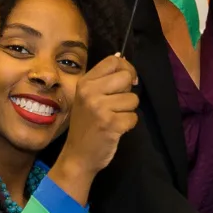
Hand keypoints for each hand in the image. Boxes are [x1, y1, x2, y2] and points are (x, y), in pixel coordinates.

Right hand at [50, 54, 139, 201]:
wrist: (78, 156)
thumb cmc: (86, 126)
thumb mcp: (88, 98)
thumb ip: (104, 80)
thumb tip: (123, 57)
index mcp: (85, 83)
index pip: (113, 61)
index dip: (126, 68)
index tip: (126, 81)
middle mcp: (90, 92)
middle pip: (126, 77)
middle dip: (128, 91)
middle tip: (117, 104)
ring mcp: (100, 108)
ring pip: (133, 99)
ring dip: (128, 111)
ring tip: (113, 118)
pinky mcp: (111, 124)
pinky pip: (134, 117)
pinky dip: (128, 125)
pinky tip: (115, 129)